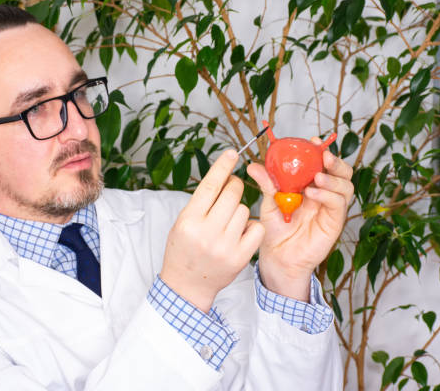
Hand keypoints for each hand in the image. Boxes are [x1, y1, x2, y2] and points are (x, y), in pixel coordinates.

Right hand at [161, 150, 264, 312]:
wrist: (187, 285)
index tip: (232, 153)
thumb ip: (201, 202)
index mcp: (189, 220)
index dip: (222, 166)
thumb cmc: (183, 250)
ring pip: (244, 209)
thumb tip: (224, 177)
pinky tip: (240, 233)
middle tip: (230, 190)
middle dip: (233, 187)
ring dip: (239, 210)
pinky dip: (250, 227)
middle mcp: (207, 232)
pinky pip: (256, 227)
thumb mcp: (183, 222)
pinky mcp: (240, 257)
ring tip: (227, 222)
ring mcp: (225, 246)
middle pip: (231, 194)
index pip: (210, 185)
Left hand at [246, 138, 353, 300]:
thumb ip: (267, 183)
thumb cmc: (275, 229)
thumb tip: (253, 165)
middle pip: (341, 172)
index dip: (321, 151)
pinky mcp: (334, 222)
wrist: (277, 256)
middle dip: (335, 161)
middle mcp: (324, 194)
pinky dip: (328, 195)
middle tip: (323, 156)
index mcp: (310, 185)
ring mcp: (331, 208)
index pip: (323, 163)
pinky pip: (338, 204)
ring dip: (333, 178)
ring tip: (317, 177)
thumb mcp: (269, 202)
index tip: (313, 141)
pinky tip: (313, 193)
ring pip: (345, 186)